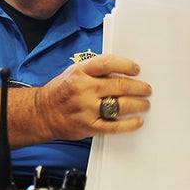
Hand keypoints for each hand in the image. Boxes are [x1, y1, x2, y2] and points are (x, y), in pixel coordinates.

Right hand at [34, 54, 151, 140]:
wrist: (42, 113)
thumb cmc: (62, 91)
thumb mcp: (74, 72)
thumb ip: (95, 71)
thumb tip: (123, 72)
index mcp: (80, 72)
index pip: (108, 63)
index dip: (126, 65)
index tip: (136, 69)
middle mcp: (83, 88)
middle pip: (119, 85)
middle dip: (138, 88)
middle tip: (147, 89)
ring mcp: (86, 108)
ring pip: (120, 105)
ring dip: (138, 104)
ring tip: (145, 104)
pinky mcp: (88, 126)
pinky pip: (114, 126)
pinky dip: (129, 124)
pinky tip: (137, 121)